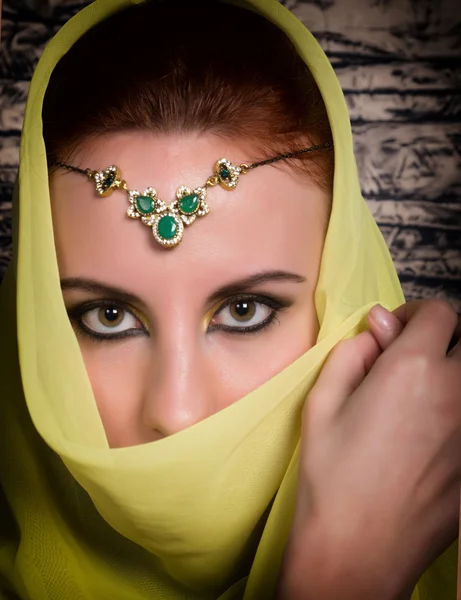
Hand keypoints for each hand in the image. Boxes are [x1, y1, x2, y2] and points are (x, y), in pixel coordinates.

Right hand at [279, 300, 460, 599]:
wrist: (359, 548)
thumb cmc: (332, 475)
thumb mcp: (322, 403)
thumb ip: (352, 353)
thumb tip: (375, 328)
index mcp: (411, 369)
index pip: (439, 312)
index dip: (412, 315)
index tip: (393, 333)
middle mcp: (454, 392)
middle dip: (439, 339)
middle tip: (407, 360)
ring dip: (449, 374)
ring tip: (417, 396)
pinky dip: (453, 410)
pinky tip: (425, 434)